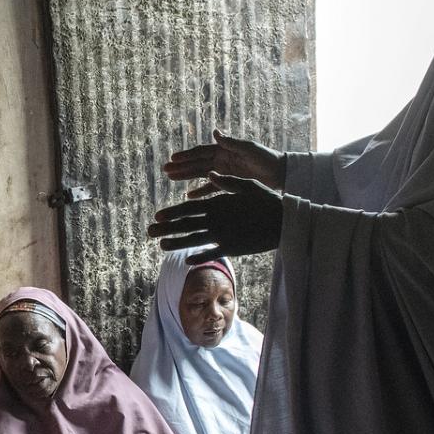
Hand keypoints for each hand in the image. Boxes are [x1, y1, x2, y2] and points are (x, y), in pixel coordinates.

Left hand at [148, 177, 283, 260]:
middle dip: (166, 228)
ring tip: (161, 246)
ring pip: (194, 239)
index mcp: (219, 203)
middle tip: (148, 232)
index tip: (157, 216)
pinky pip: (212, 253)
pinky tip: (186, 261)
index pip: (189, 208)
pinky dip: (200, 256)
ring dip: (176, 243)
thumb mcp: (247, 185)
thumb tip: (210, 173)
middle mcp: (217, 219)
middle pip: (186, 224)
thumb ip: (227, 181)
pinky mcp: (233, 247)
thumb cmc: (266, 200)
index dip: (171, 213)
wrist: (284, 221)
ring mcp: (224, 234)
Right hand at [165, 132, 285, 191]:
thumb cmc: (266, 158)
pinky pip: (212, 187)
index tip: (172, 159)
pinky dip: (201, 190)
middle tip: (165, 170)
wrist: (280, 173)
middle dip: (181, 166)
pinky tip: (189, 195)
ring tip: (171, 179)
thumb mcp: (249, 149)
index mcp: (224, 150)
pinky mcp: (230, 182)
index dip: (186, 156)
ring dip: (186, 177)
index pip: (201, 152)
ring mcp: (225, 171)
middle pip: (197, 163)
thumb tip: (215, 131)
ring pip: (201, 174)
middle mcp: (222, 159)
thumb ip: (231, 142)